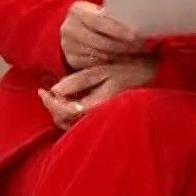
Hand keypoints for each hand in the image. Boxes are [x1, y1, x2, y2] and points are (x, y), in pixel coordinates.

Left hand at [40, 54, 158, 129]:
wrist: (153, 79)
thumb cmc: (128, 71)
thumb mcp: (102, 71)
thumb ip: (78, 81)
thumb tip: (54, 90)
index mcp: (98, 105)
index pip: (66, 112)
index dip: (51, 103)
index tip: (42, 90)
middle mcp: (98, 117)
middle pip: (65, 122)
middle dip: (52, 108)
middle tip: (44, 92)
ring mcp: (100, 119)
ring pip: (71, 124)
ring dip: (58, 111)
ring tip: (52, 95)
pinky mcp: (102, 118)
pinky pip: (79, 122)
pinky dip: (68, 112)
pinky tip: (66, 99)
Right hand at [59, 1, 141, 69]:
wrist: (73, 29)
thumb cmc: (94, 18)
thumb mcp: (98, 11)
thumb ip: (112, 17)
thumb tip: (141, 24)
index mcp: (78, 11)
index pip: (99, 21)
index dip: (118, 30)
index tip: (135, 36)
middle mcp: (70, 28)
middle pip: (100, 41)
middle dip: (122, 46)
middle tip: (139, 47)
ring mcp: (68, 45)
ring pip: (99, 54)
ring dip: (119, 56)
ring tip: (134, 54)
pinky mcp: (71, 59)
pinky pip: (94, 64)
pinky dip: (110, 63)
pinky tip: (122, 60)